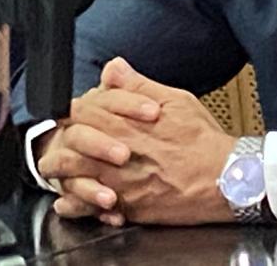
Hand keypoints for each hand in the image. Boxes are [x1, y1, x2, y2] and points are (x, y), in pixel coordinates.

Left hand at [41, 57, 237, 225]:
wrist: (224, 178)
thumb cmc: (202, 140)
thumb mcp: (174, 101)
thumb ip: (138, 85)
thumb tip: (115, 68)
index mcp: (127, 126)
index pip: (83, 115)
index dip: (71, 113)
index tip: (69, 116)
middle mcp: (119, 156)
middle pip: (72, 150)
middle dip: (58, 148)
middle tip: (53, 148)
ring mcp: (122, 184)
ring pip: (77, 180)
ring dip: (62, 177)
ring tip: (55, 174)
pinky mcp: (130, 208)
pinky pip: (93, 209)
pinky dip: (77, 206)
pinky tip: (71, 203)